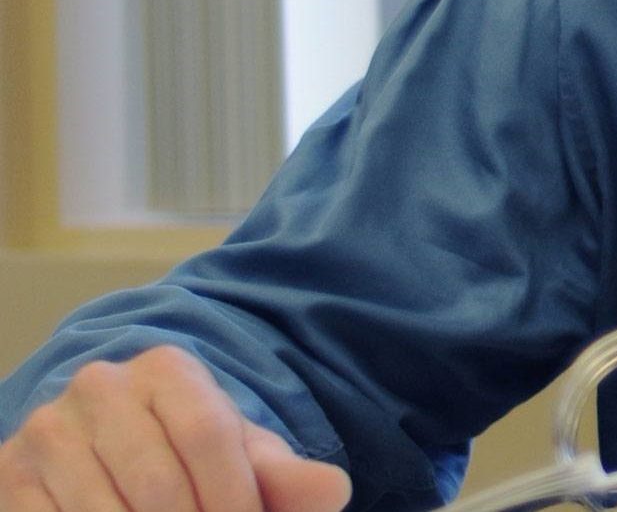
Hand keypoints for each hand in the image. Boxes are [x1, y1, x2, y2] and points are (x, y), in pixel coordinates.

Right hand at [0, 347, 350, 511]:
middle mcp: (100, 387)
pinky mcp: (10, 476)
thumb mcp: (239, 453)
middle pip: (158, 485)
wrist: (106, 444)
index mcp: (165, 368)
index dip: (235, 497)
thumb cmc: (188, 452)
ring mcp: (48, 431)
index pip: (209, 437)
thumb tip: (335, 489)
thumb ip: (284, 473)